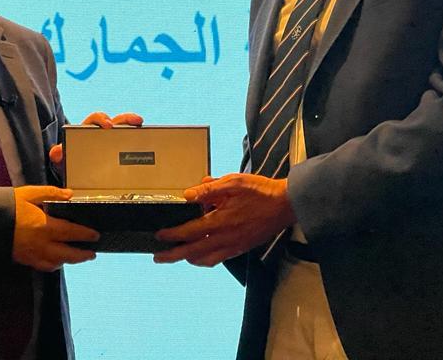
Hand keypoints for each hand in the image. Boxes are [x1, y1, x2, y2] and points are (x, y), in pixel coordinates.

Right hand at [11, 185, 98, 270]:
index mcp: (46, 226)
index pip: (72, 233)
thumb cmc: (8, 205)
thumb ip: (52, 193)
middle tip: (92, 254)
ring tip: (76, 258)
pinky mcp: (23, 259)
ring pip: (56, 263)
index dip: (85, 235)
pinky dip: (53, 265)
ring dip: (69, 261)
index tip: (95, 235)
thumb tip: (69, 195)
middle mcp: (42, 244)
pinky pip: (42, 266)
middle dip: (82, 255)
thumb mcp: (30, 193)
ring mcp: (32, 254)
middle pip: (68, 254)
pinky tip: (55, 262)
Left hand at [48, 111, 143, 164]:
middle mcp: (102, 132)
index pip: (96, 119)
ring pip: (125, 127)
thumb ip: (58, 155)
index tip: (107, 124)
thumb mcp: (63, 159)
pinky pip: (130, 141)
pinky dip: (138, 139)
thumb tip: (56, 151)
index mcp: (88, 131)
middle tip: (135, 121)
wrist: (75, 172)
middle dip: (125, 118)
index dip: (102, 119)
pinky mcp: (119, 150)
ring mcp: (112, 140)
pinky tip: (147, 141)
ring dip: (133, 123)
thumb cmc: (70, 161)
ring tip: (141, 122)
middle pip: (116, 120)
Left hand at [153, 174, 295, 266]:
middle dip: (173, 256)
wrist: (284, 205)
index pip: (189, 232)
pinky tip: (201, 254)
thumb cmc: (260, 192)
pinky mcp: (241, 248)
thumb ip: (209, 190)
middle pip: (192, 253)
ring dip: (188, 258)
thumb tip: (188, 195)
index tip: (159, 236)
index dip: (172, 235)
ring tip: (177, 255)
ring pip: (205, 259)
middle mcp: (225, 238)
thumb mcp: (232, 183)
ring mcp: (233, 246)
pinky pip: (218, 258)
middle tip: (158, 257)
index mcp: (220, 222)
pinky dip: (205, 259)